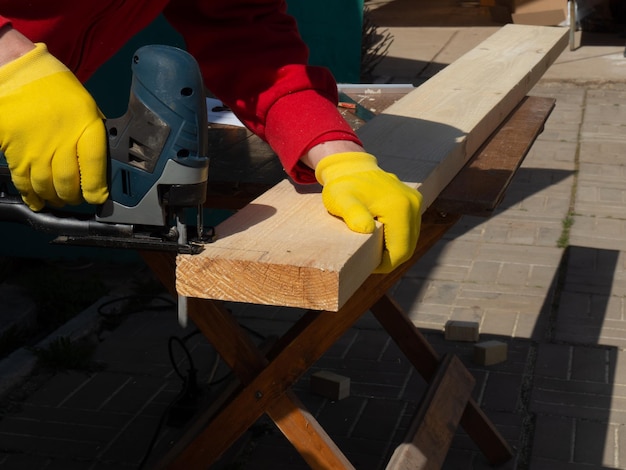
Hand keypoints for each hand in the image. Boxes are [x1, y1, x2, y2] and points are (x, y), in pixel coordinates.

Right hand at [0, 41, 107, 210]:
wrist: (17, 72)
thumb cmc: (54, 87)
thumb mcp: (86, 106)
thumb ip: (92, 133)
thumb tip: (99, 158)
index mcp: (86, 128)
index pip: (95, 167)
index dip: (97, 188)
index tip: (99, 197)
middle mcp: (63, 143)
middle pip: (70, 183)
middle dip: (75, 197)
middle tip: (77, 199)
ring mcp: (38, 151)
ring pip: (47, 186)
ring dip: (55, 198)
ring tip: (60, 201)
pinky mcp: (16, 154)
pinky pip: (24, 182)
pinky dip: (31, 196)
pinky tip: (37, 202)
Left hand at [315, 151, 421, 272]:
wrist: (352, 166)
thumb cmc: (343, 185)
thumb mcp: (341, 200)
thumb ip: (353, 214)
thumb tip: (365, 230)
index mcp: (399, 207)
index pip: (400, 250)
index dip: (385, 264)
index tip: (366, 266)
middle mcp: (413, 204)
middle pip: (408, 247)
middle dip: (390, 258)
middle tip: (368, 262)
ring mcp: (415, 201)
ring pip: (410, 239)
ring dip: (394, 248)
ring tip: (373, 250)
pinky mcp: (413, 200)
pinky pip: (409, 228)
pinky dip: (397, 237)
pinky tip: (380, 238)